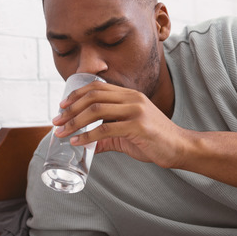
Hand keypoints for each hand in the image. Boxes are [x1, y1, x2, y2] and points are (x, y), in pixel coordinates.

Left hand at [52, 81, 188, 167]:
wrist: (180, 148)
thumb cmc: (155, 141)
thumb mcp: (126, 136)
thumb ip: (106, 138)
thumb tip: (87, 146)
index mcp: (129, 95)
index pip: (97, 87)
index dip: (76, 95)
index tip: (61, 107)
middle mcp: (131, 98)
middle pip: (92, 97)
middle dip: (70, 109)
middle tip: (56, 122)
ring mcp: (135, 110)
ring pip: (96, 111)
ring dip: (74, 122)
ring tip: (61, 132)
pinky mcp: (138, 126)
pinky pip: (105, 129)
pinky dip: (87, 136)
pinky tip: (77, 142)